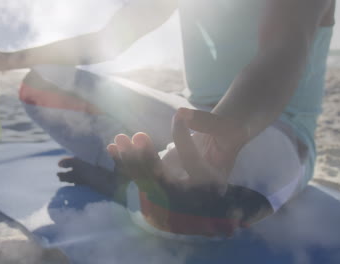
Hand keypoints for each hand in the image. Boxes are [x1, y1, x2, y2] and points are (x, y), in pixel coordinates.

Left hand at [107, 108, 246, 210]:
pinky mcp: (157, 180)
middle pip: (164, 181)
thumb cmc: (225, 135)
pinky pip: (138, 174)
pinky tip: (111, 147)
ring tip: (119, 139)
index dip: (185, 139)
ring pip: (146, 179)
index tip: (180, 114)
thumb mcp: (228, 128)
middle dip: (147, 159)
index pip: (193, 164)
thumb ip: (210, 123)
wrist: (216, 146)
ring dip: (130, 159)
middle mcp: (189, 193)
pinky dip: (124, 161)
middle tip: (137, 136)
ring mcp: (170, 189)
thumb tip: (181, 114)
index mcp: (212, 183)